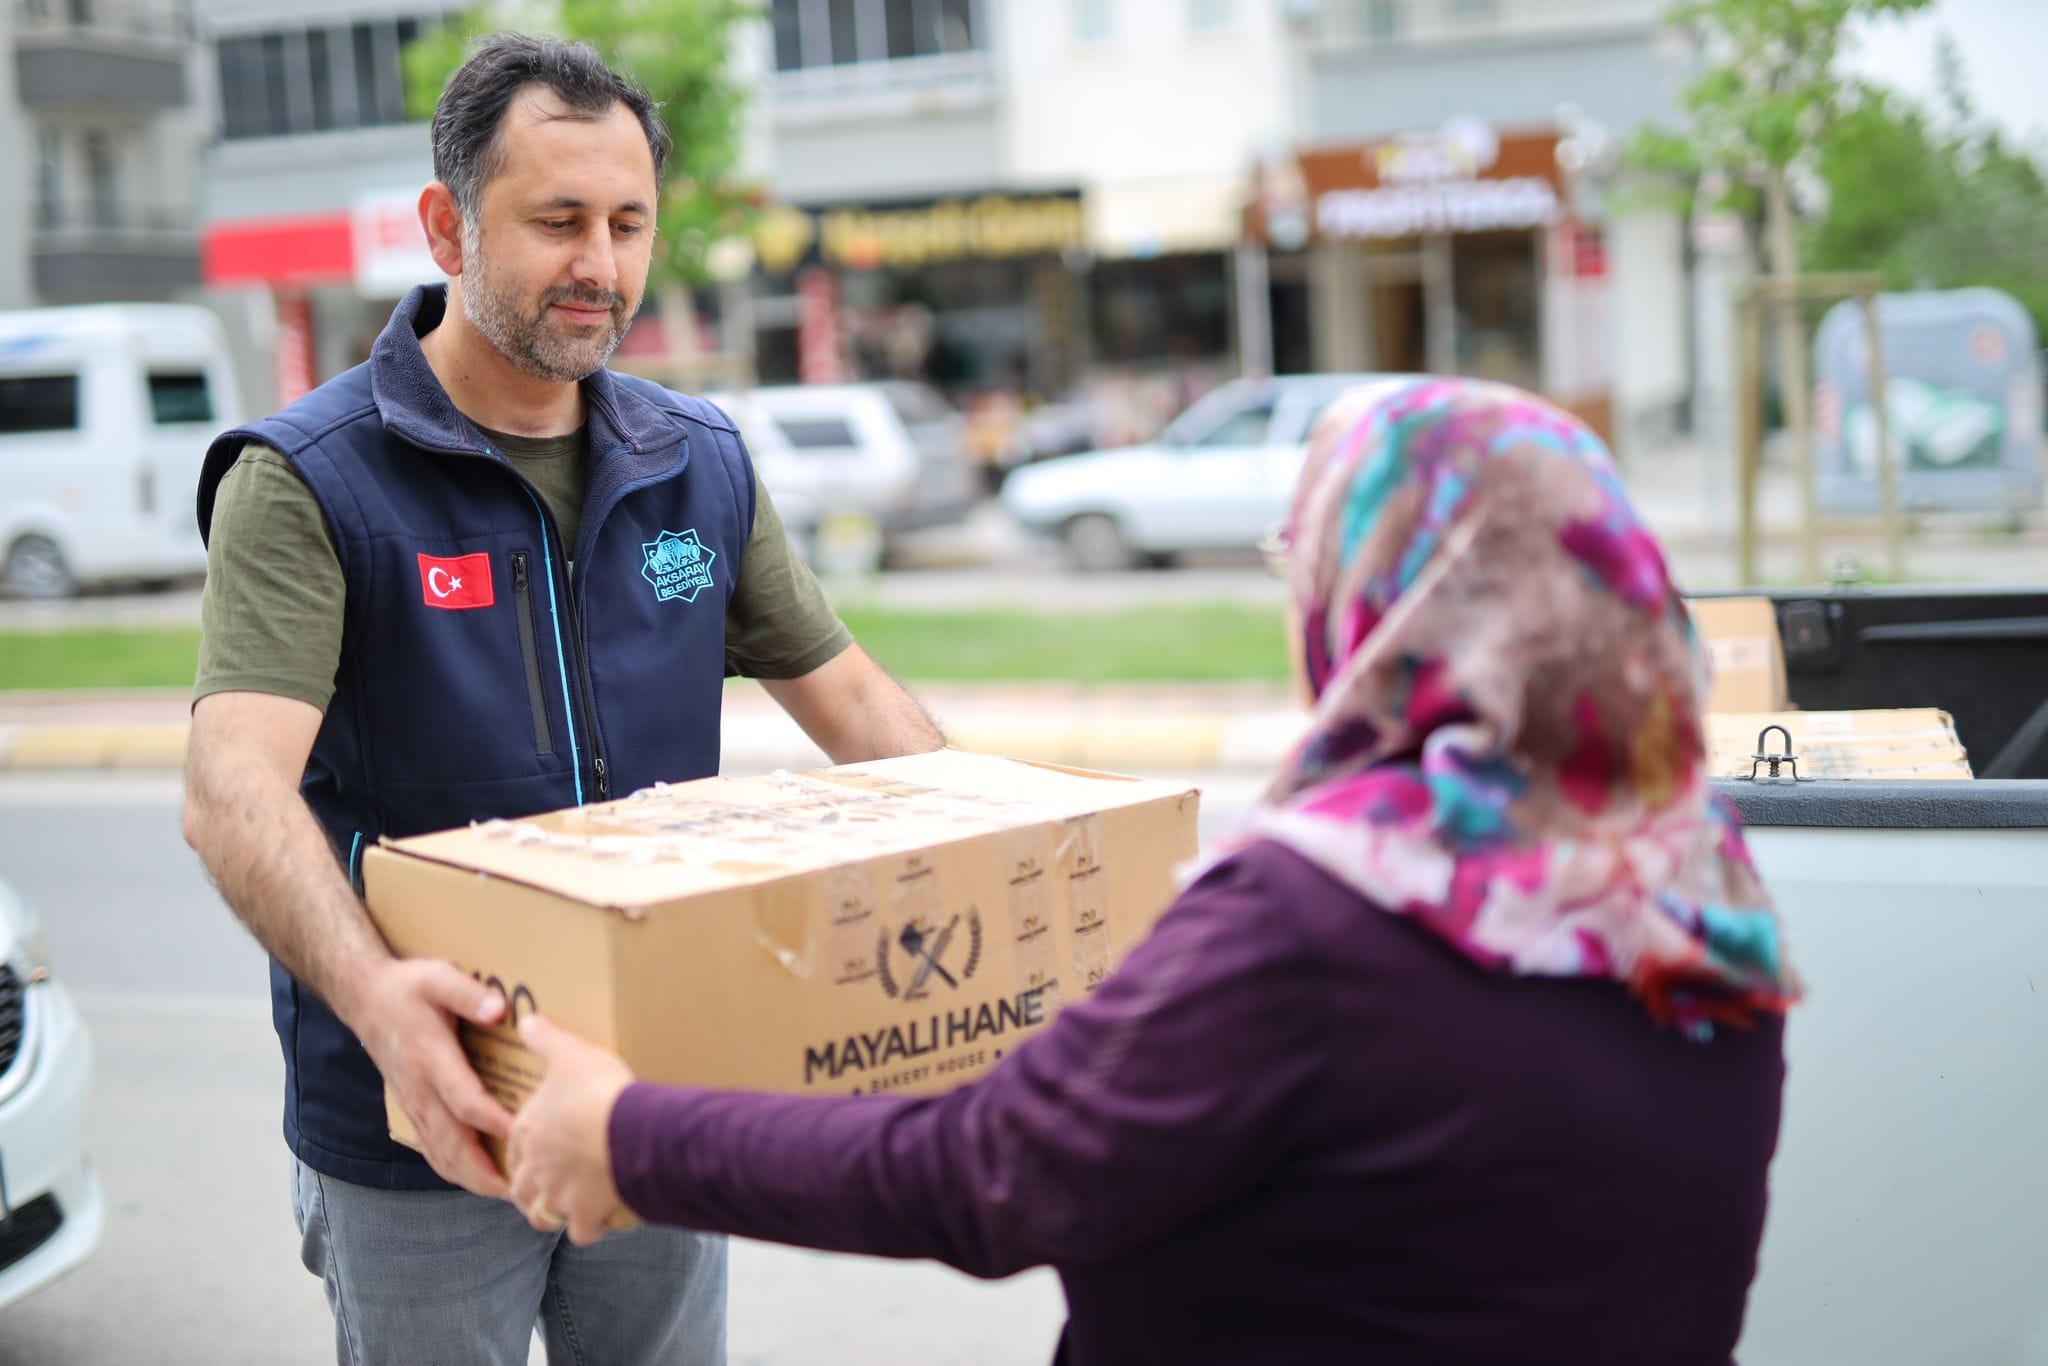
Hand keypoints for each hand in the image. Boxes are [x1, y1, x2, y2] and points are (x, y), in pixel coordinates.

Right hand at [343, 958, 513, 1198]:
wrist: (364, 996)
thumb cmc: (407, 985)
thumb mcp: (438, 976)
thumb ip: (468, 994)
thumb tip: (499, 1010)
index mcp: (430, 1059)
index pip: (464, 1101)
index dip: (493, 1122)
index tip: (523, 1136)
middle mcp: (420, 1088)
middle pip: (452, 1142)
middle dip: (484, 1171)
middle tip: (519, 1190)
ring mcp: (413, 1102)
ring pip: (440, 1152)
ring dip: (470, 1177)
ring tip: (505, 1194)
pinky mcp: (411, 1106)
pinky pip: (430, 1146)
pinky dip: (451, 1168)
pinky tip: (475, 1179)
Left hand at [506, 1014, 634, 1245]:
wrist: (629, 1131)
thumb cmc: (598, 1091)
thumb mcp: (570, 1053)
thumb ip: (545, 1038)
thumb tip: (525, 1020)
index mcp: (526, 1131)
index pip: (513, 1148)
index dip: (524, 1150)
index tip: (540, 1149)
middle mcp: (534, 1168)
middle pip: (521, 1188)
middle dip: (533, 1188)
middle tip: (552, 1181)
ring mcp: (557, 1195)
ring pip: (541, 1216)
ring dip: (553, 1212)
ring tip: (570, 1205)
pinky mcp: (584, 1214)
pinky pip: (580, 1232)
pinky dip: (589, 1228)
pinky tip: (602, 1218)